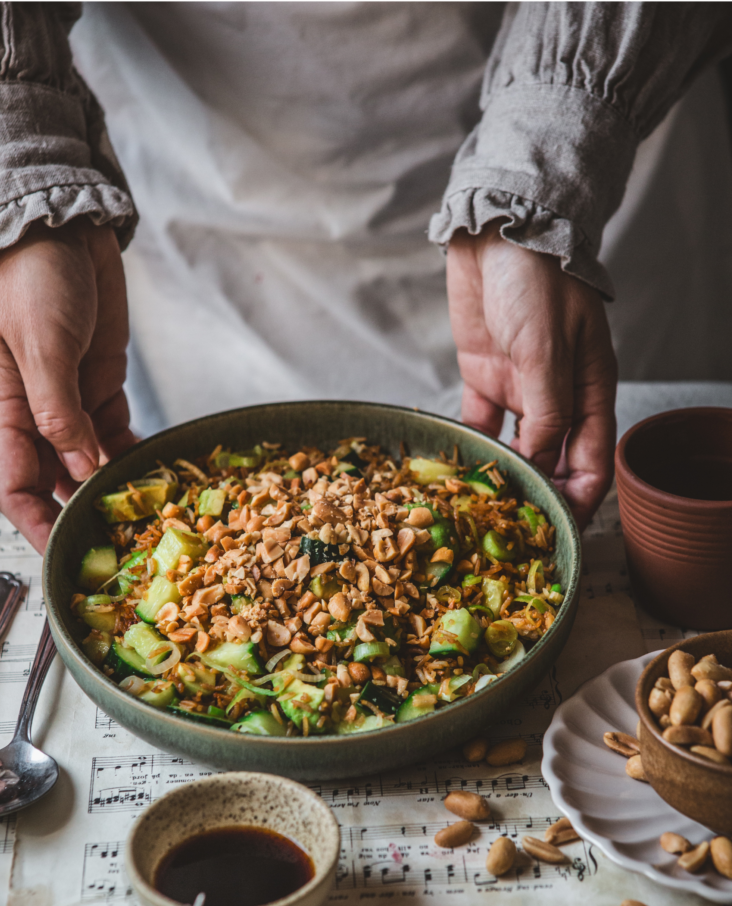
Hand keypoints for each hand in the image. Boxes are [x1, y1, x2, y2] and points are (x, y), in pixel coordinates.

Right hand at [0, 218, 135, 552]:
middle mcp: (40, 413)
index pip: (15, 483)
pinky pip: (117, 435)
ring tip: (143, 517)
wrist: (65, 230)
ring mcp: (74, 402)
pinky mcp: (103, 386)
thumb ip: (58, 407)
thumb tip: (78, 463)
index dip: (35, 522)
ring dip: (112, 488)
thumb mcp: (41, 343)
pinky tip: (153, 476)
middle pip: (55, 482)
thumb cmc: (34, 277)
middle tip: (119, 543)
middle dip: (80, 514)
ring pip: (90, 463)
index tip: (61, 553)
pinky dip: (133, 455)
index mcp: (8, 407)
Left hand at [447, 222, 616, 528]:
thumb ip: (546, 409)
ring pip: (517, 447)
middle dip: (539, 494)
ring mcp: (520, 389)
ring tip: (484, 508)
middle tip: (515, 527)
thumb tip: (541, 463)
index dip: (579, 495)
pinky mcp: (484, 378)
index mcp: (590, 389)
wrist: (494, 232)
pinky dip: (472, 447)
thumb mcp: (545, 350)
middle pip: (554, 460)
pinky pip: (480, 424)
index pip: (592, 458)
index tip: (558, 526)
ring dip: (504, 475)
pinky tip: (460, 471)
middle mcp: (558, 396)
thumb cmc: (535, 282)